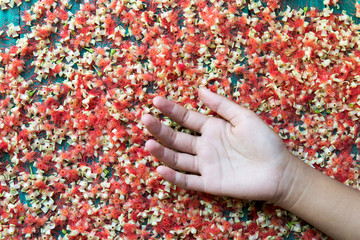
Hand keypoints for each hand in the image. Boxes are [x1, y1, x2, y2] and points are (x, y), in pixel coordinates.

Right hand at [142, 87, 296, 201]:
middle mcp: (205, 146)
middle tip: (145, 119)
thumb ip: (222, 105)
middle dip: (160, 128)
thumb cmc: (264, 142)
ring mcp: (206, 165)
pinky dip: (174, 177)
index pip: (186, 118)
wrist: (279, 171)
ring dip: (162, 152)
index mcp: (212, 128)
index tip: (156, 101)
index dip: (171, 110)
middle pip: (177, 137)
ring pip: (178, 158)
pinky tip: (161, 169)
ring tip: (149, 143)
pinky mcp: (210, 183)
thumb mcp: (244, 117)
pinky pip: (188, 180)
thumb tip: (199, 89)